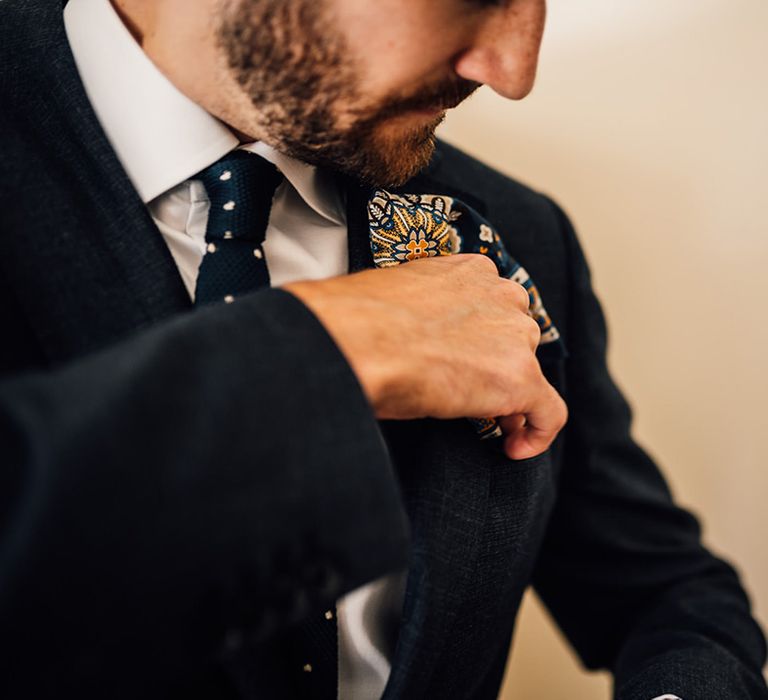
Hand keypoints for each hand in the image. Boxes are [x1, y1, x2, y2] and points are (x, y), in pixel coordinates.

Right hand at [283, 254, 566, 458]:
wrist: (357, 339)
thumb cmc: (359, 321)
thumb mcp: (399, 299)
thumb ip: (424, 311)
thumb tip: (412, 339)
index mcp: (470, 271)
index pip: (495, 306)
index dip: (486, 339)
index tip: (468, 361)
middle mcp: (501, 295)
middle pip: (517, 338)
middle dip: (499, 367)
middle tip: (474, 396)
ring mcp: (515, 335)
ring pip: (529, 372)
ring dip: (511, 398)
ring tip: (488, 426)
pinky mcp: (520, 378)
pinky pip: (549, 413)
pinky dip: (537, 433)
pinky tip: (514, 449)